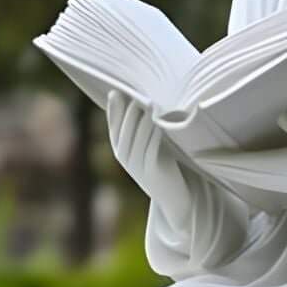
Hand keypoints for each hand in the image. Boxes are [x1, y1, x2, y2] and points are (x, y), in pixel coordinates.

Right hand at [106, 93, 190, 225]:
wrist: (173, 197)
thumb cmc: (163, 163)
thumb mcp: (148, 142)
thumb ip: (140, 125)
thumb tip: (139, 96)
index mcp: (120, 148)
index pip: (112, 123)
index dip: (114, 107)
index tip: (117, 90)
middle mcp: (124, 156)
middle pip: (124, 128)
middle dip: (129, 109)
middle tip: (136, 91)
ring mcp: (136, 165)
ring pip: (136, 136)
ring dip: (142, 118)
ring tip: (149, 101)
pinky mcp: (150, 170)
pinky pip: (151, 147)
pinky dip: (154, 133)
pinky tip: (159, 121)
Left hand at [196, 115, 286, 205]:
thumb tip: (280, 116)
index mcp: (278, 165)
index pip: (241, 163)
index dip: (220, 158)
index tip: (201, 154)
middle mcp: (274, 178)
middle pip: (238, 173)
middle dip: (217, 166)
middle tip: (196, 158)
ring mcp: (279, 186)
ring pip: (245, 180)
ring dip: (228, 173)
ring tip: (212, 165)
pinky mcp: (285, 189)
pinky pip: (256, 183)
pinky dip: (242, 178)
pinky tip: (239, 175)